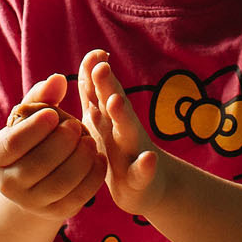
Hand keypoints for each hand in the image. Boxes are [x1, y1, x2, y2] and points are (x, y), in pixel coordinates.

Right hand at [0, 72, 102, 220]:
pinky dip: (93, 176)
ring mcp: (32, 203)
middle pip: (39, 164)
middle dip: (62, 142)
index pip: (13, 144)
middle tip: (77, 126)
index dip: (34, 128)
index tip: (54, 113)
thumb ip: (41, 97)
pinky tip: (99, 157)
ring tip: (90, 141)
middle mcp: (8, 185)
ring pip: (61, 182)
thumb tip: (58, 80)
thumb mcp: (29, 119)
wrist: (31, 182)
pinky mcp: (57, 213)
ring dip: (80, 158)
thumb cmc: (31, 140)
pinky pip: (79, 196)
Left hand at [79, 51, 181, 218]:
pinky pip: (141, 172)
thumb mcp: (102, 117)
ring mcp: (132, 151)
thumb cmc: (117, 147)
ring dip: (122, 116)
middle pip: (114, 104)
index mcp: (108, 116)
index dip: (95, 74)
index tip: (94, 55)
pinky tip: (149, 159)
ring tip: (115, 101)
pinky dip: (145, 166)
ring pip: (127, 132)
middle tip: (100, 68)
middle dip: (107, 85)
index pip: (100, 91)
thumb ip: (94, 88)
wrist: (146, 187)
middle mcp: (122, 128)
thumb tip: (92, 55)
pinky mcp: (139, 178)